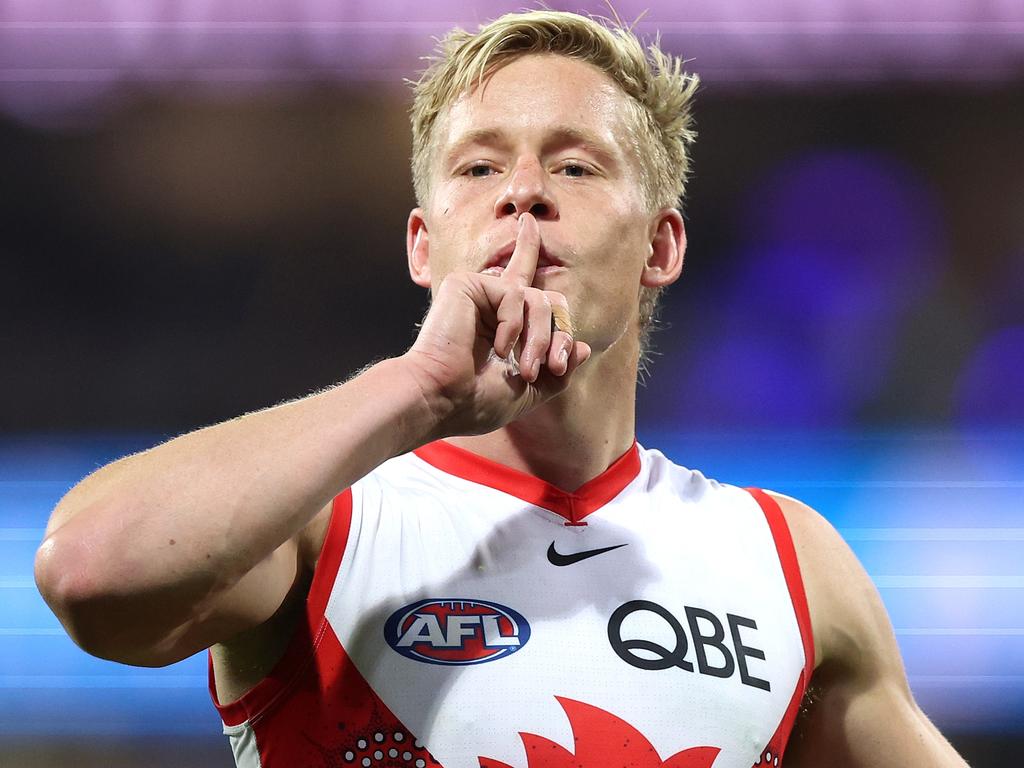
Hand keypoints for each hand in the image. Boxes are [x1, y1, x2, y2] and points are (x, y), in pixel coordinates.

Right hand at [402, 213, 591, 437]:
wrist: (441, 400)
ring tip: (524, 369)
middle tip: (552, 368)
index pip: (522, 281)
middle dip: (558, 336)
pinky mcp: (467, 283)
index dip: (527, 249)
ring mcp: (479, 291)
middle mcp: (490, 302)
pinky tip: (496, 347)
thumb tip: (582, 347)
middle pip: (550, 301)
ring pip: (540, 300)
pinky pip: (515, 294)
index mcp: (500, 322)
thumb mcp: (529, 391)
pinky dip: (513, 326)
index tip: (529, 222)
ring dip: (540, 339)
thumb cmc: (475, 401)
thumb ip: (558, 371)